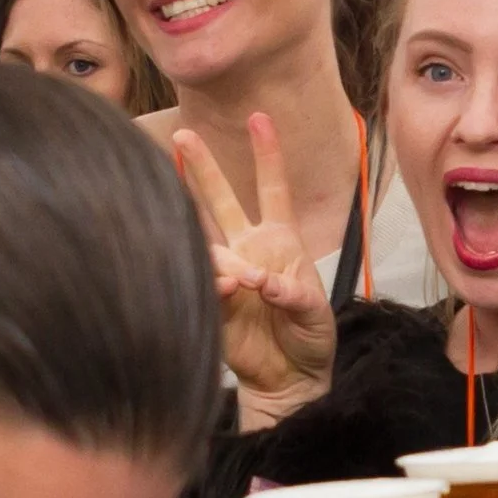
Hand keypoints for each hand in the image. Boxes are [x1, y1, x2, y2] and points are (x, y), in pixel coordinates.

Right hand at [174, 114, 335, 427]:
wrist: (292, 379)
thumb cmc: (310, 338)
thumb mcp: (315, 312)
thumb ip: (292, 293)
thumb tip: (258, 279)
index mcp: (281, 240)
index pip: (271, 188)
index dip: (266, 154)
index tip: (259, 118)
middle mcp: (249, 248)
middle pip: (222, 199)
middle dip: (203, 167)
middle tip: (183, 135)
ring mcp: (228, 272)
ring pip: (206, 240)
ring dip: (221, 256)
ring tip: (244, 284)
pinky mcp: (213, 300)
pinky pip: (205, 281)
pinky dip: (217, 285)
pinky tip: (231, 293)